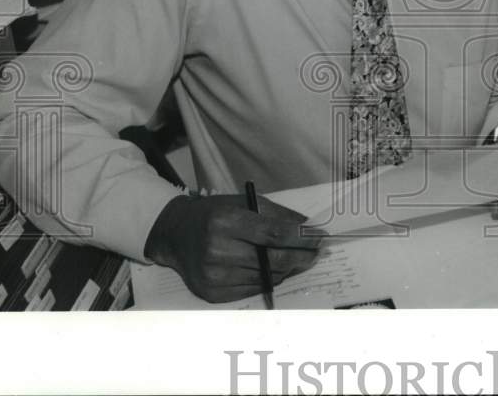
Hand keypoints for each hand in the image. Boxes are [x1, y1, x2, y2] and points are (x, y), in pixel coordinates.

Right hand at [144, 194, 323, 302]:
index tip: (320, 236)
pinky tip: (275, 268)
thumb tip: (309, 226)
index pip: (273, 234)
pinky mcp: (212, 294)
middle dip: (301, 256)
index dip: (301, 237)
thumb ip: (277, 214)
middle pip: (273, 259)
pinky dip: (270, 278)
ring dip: (288, 268)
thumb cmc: (215, 214)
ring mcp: (213, 275)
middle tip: (316, 251)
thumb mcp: (243, 202)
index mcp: (225, 221)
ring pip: (267, 277)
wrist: (176, 236)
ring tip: (298, 258)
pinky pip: (254, 289)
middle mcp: (217, 250)